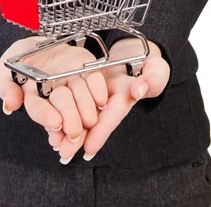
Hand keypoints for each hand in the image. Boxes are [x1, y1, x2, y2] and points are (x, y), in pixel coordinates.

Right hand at [0, 37, 107, 147]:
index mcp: (34, 97)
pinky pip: (94, 79)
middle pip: (63, 107)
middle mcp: (55, 94)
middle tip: (75, 130)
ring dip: (86, 108)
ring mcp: (71, 82)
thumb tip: (9, 104)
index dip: (46, 117)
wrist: (39, 41)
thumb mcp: (5, 69)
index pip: (38, 109)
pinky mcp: (85, 69)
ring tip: (90, 119)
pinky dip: (98, 89)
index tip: (55, 123)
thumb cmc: (20, 57)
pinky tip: (101, 99)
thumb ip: (7, 86)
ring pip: (80, 96)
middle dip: (69, 117)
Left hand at [46, 38, 169, 161]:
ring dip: (69, 132)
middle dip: (80, 138)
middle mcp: (112, 102)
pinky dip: (65, 117)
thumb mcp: (156, 70)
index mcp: (128, 96)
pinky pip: (77, 106)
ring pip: (83, 117)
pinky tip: (53, 129)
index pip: (114, 115)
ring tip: (55, 145)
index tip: (89, 148)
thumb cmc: (150, 65)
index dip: (102, 131)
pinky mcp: (89, 91)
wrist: (138, 57)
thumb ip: (151, 79)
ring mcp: (100, 98)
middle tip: (65, 154)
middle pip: (95, 122)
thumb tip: (138, 90)